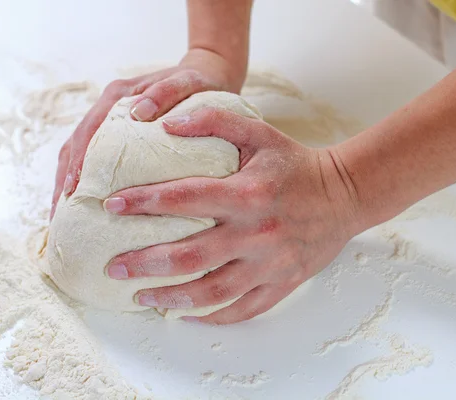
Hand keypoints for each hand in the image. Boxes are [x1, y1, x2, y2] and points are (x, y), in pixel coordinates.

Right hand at [50, 49, 244, 218]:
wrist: (207, 75)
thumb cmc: (198, 83)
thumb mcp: (187, 84)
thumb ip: (165, 93)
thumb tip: (139, 112)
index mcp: (118, 95)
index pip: (88, 131)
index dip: (78, 161)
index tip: (72, 191)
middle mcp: (109, 107)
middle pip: (75, 145)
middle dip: (65, 180)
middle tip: (60, 216)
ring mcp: (111, 120)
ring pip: (79, 152)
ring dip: (69, 183)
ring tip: (64, 216)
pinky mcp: (119, 132)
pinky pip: (96, 156)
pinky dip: (86, 179)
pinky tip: (85, 203)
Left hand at [103, 109, 363, 323]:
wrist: (345, 195)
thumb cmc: (296, 163)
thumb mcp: (260, 132)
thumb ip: (214, 120)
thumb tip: (166, 125)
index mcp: (248, 193)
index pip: (184, 198)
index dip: (143, 202)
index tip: (110, 206)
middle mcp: (257, 232)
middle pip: (190, 256)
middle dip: (145, 263)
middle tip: (113, 266)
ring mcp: (270, 263)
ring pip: (212, 291)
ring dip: (171, 298)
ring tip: (140, 297)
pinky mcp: (282, 283)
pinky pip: (242, 309)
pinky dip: (211, 315)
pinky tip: (185, 314)